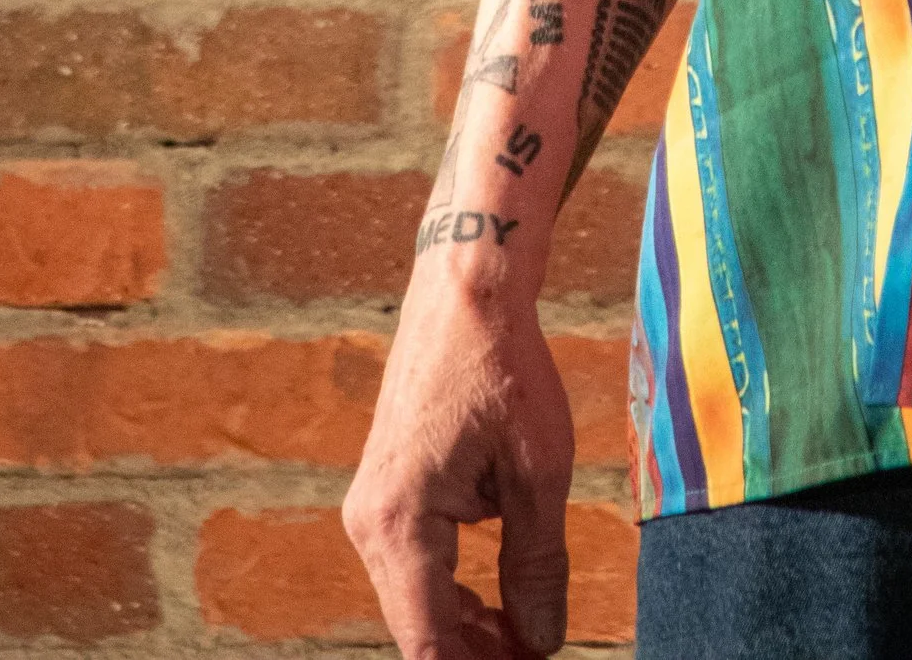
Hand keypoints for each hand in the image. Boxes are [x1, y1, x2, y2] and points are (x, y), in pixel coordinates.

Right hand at [343, 265, 572, 658]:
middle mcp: (369, 522)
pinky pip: (413, 564)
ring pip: (414, 600)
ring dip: (466, 627)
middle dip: (476, 654)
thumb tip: (542, 641)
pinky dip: (452, 590)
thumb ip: (538, 565)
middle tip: (536, 656)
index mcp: (400, 524)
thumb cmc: (503, 365)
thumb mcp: (539, 469)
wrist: (466, 288)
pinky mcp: (383, 489)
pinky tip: (497, 598)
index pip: (429, 643)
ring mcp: (370, 505)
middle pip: (418, 629)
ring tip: (526, 638)